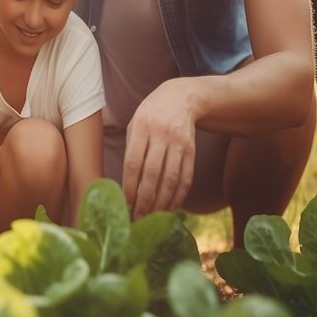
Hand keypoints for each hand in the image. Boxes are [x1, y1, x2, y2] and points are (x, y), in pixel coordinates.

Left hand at [122, 79, 197, 218]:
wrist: (181, 98)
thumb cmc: (150, 115)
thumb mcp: (134, 124)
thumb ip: (130, 149)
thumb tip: (124, 184)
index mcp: (141, 127)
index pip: (133, 163)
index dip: (129, 187)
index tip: (124, 205)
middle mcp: (161, 135)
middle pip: (152, 174)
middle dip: (144, 200)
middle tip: (137, 219)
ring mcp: (179, 143)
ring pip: (171, 179)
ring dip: (161, 202)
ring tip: (152, 218)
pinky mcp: (192, 150)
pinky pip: (186, 177)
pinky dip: (179, 196)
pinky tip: (170, 207)